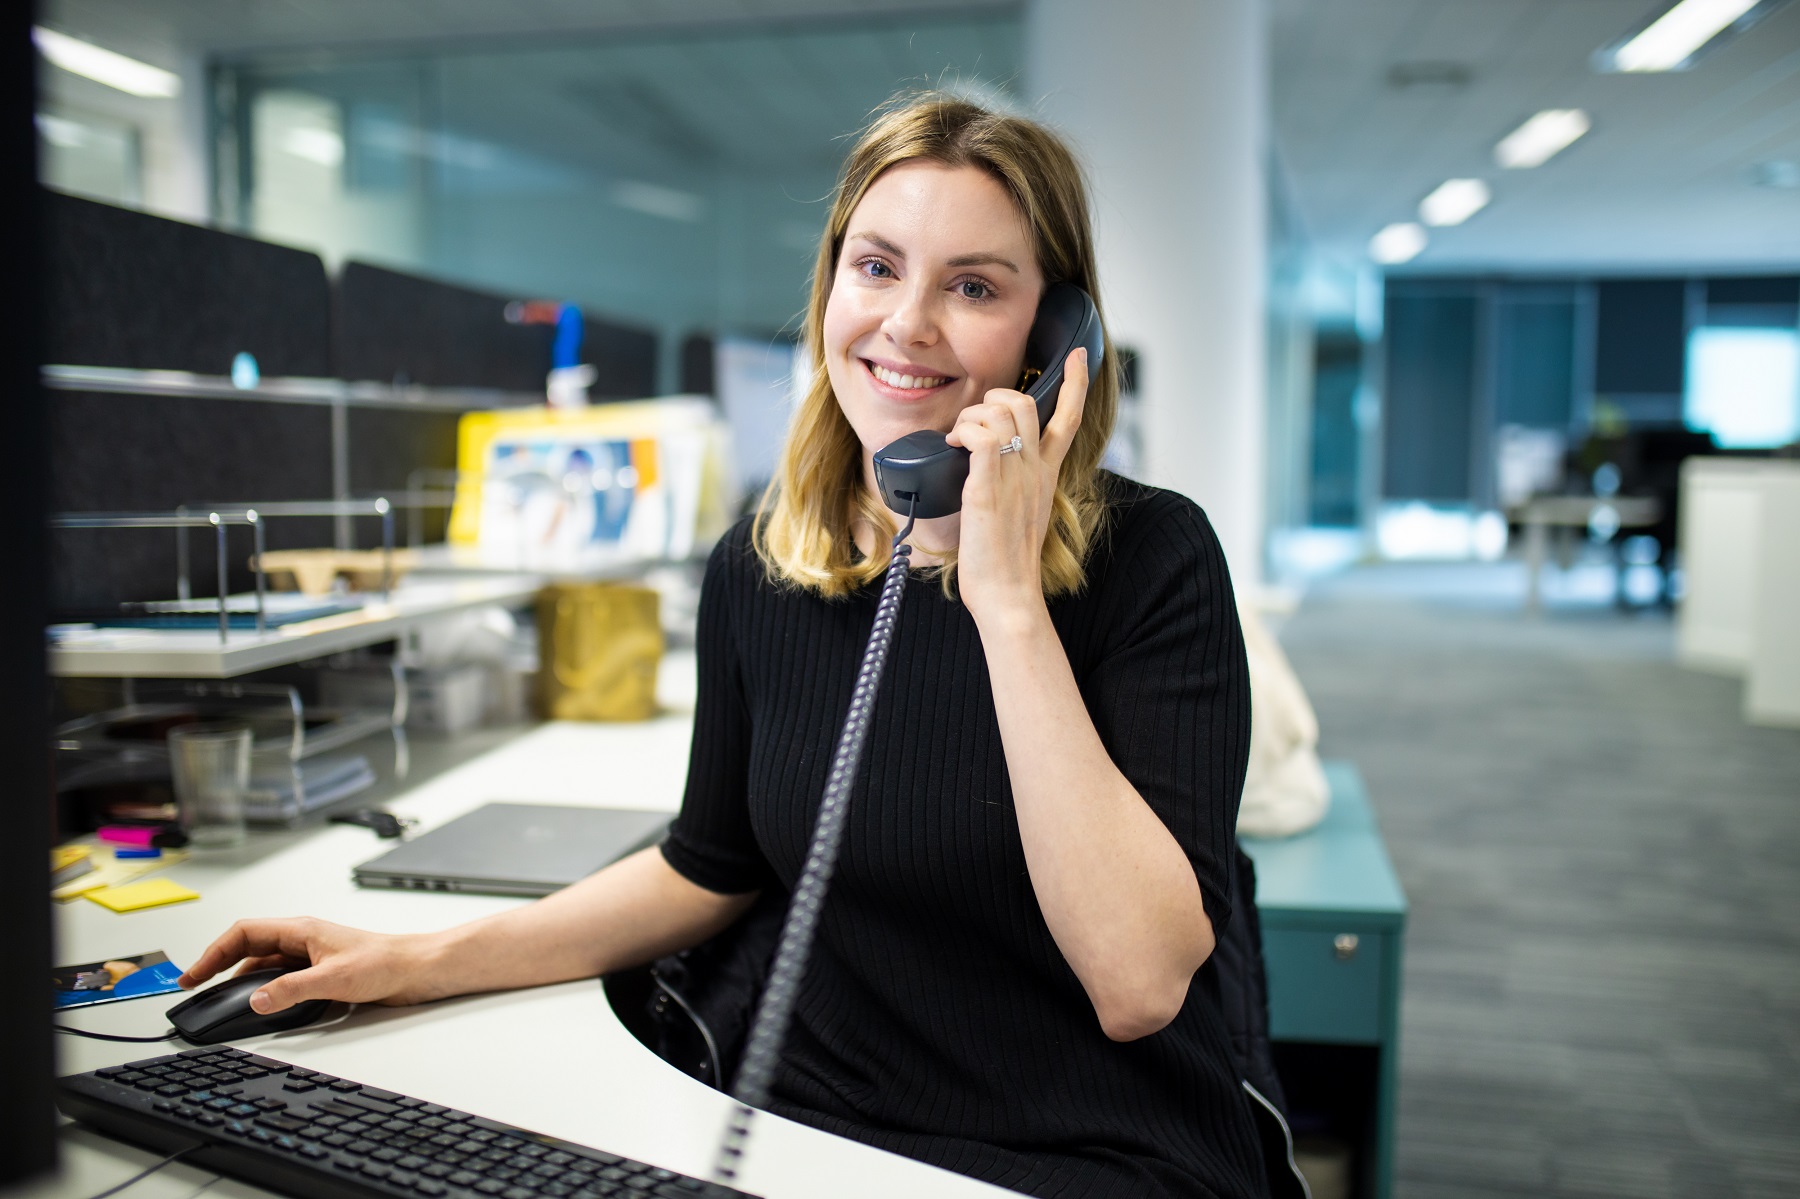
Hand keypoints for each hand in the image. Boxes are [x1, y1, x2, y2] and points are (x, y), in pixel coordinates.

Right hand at [179, 917, 450, 1014]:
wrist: (417, 969)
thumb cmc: (385, 962)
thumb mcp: (333, 979)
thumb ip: (291, 990)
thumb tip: (255, 1000)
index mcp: (301, 930)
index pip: (243, 933)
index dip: (213, 952)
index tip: (192, 974)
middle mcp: (302, 939)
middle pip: (248, 947)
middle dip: (218, 965)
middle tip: (194, 987)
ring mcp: (310, 955)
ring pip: (264, 964)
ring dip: (241, 980)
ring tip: (220, 1000)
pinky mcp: (321, 971)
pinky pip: (281, 977)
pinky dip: (264, 989)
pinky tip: (260, 1004)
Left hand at [944, 346, 1088, 624]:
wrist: (1008, 593)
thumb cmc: (1007, 561)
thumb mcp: (1020, 512)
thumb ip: (1013, 483)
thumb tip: (988, 466)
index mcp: (1046, 474)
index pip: (1070, 418)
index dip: (1075, 383)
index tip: (1078, 355)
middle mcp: (1035, 469)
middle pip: (1028, 403)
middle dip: (996, 397)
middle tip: (973, 423)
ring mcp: (1015, 476)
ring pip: (1002, 411)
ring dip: (972, 415)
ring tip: (958, 439)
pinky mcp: (989, 487)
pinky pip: (981, 434)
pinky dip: (963, 430)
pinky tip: (953, 446)